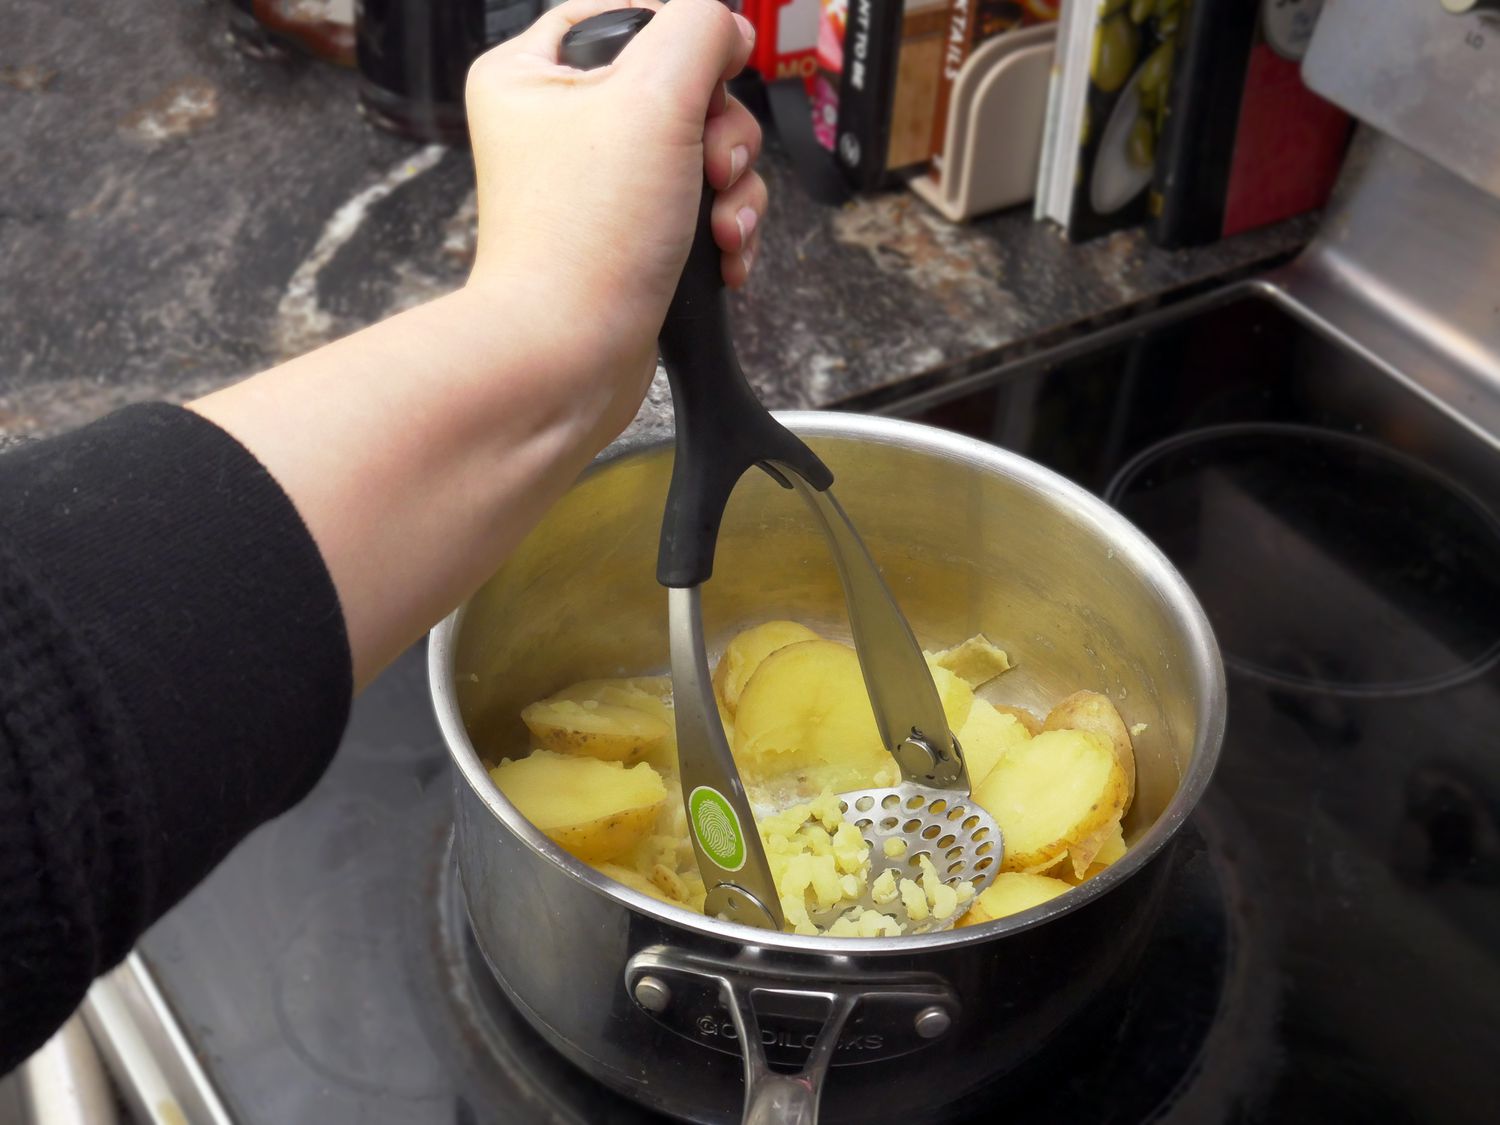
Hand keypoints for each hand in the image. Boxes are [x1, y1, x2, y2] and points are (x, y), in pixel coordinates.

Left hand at [464, 0, 765, 447]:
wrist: (570, 360)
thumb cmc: (584, 243)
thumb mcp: (654, 96)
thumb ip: (698, 30)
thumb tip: (725, 24)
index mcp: (532, 74)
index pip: (627, 12)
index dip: (685, 38)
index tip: (715, 71)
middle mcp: (559, 127)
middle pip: (679, 84)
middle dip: (721, 131)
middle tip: (713, 167)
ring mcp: (598, 188)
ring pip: (702, 150)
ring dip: (734, 188)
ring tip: (720, 227)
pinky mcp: (631, 238)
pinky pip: (701, 208)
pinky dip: (723, 231)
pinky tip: (722, 258)